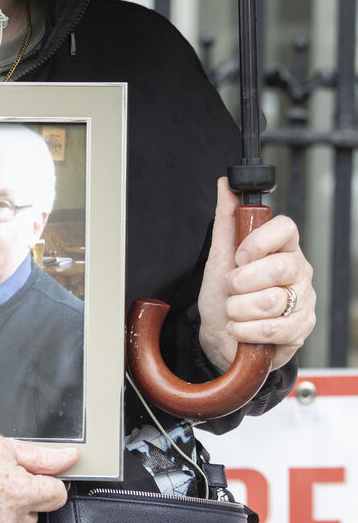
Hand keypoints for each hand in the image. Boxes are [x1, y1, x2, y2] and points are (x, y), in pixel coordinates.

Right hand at [0, 378, 74, 522]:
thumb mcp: (4, 445)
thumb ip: (41, 458)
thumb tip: (69, 459)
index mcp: (20, 495)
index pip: (57, 497)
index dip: (49, 480)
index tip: (38, 470)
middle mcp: (4, 519)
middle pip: (34, 512)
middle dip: (26, 494)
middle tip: (3, 469)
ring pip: (9, 522)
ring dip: (5, 505)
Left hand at [198, 178, 315, 372]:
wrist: (221, 338)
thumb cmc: (223, 296)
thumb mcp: (219, 257)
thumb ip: (226, 221)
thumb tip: (225, 184)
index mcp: (281, 248)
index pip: (286, 228)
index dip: (260, 241)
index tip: (239, 256)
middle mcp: (298, 272)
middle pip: (281, 267)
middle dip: (243, 282)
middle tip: (230, 288)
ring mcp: (303, 301)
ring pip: (274, 300)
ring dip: (240, 309)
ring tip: (233, 312)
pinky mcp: (300, 329)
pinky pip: (275, 328)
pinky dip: (247, 330)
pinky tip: (240, 328)